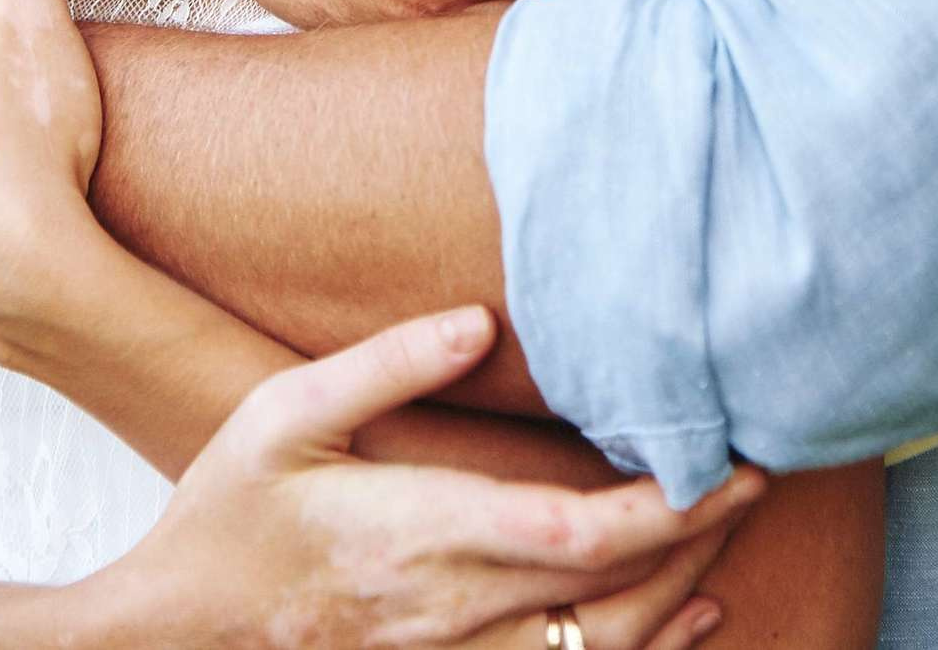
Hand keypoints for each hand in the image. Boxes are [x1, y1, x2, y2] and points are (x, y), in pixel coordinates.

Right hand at [103, 304, 757, 649]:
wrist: (174, 635)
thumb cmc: (226, 512)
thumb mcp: (282, 415)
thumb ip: (384, 364)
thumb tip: (476, 320)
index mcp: (418, 533)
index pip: (572, 531)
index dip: (665, 506)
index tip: (728, 460)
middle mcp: (449, 610)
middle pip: (606, 588)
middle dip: (695, 534)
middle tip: (763, 473)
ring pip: (596, 644)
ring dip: (678, 591)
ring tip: (733, 528)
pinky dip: (636, 648)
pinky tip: (686, 615)